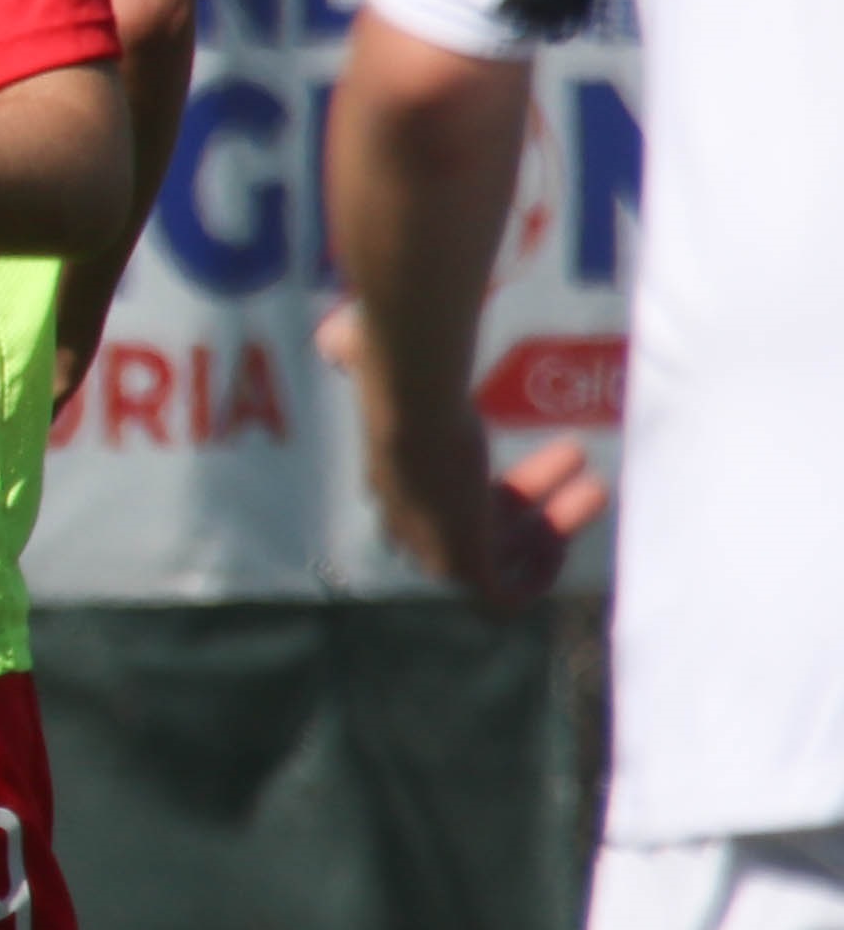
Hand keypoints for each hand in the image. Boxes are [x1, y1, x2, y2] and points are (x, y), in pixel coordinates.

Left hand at [319, 299, 613, 600]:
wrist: (412, 409)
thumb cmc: (402, 379)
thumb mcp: (372, 368)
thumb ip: (351, 348)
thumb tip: (332, 331)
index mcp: (393, 477)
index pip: (449, 489)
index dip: (498, 473)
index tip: (542, 444)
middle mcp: (410, 517)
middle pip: (479, 520)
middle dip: (534, 494)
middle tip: (577, 458)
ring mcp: (434, 545)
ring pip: (497, 551)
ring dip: (549, 526)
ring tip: (595, 488)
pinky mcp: (461, 569)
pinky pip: (501, 598)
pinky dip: (535, 578)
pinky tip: (564, 542)